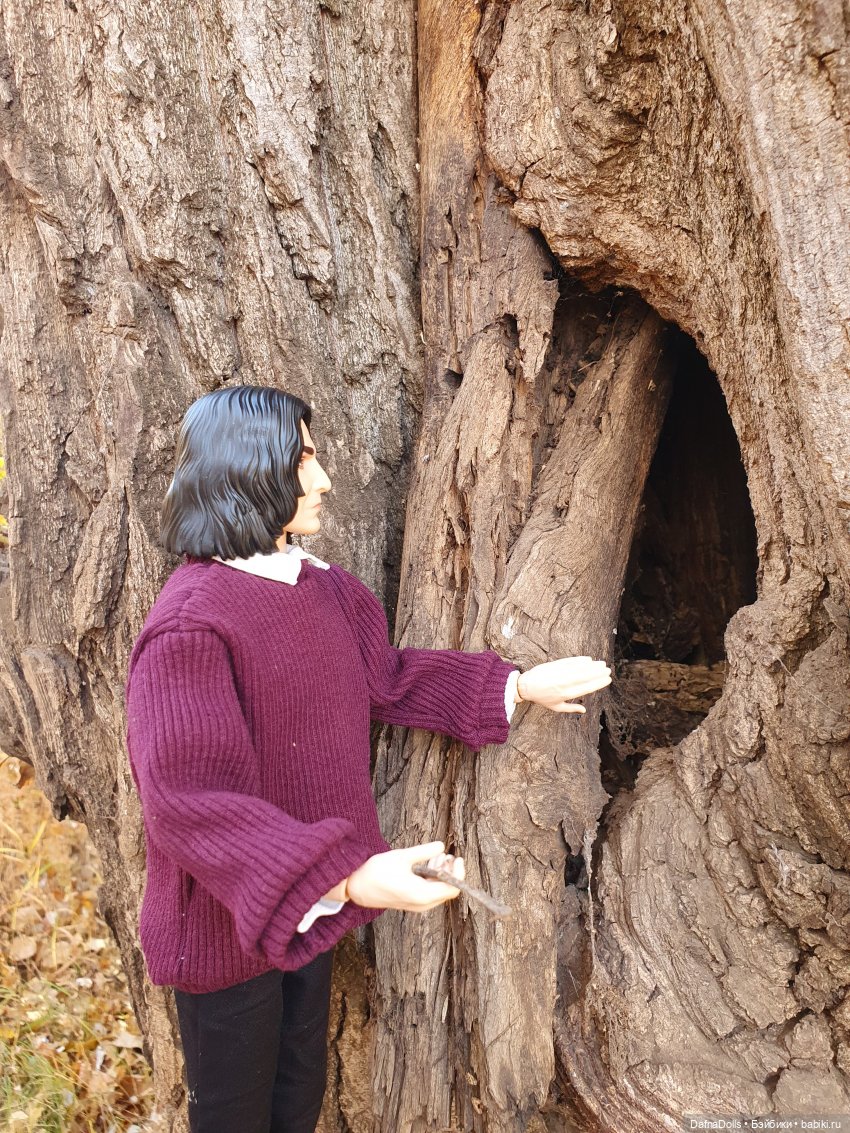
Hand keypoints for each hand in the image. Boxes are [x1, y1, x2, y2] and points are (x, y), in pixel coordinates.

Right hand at [344, 841, 464, 910]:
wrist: (356, 886)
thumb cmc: (377, 871)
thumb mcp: (403, 856)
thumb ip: (425, 851)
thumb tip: (442, 846)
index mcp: (422, 895)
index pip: (452, 888)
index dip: (458, 873)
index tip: (456, 857)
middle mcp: (422, 904)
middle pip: (447, 891)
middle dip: (450, 872)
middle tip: (446, 855)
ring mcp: (416, 906)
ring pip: (438, 892)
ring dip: (441, 875)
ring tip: (436, 857)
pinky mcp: (411, 903)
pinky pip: (429, 893)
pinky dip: (432, 880)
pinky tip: (426, 865)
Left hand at [515, 656, 610, 712]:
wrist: (526, 686)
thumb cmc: (542, 698)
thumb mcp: (556, 707)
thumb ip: (571, 708)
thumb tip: (585, 710)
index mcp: (565, 694)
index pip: (585, 688)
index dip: (598, 683)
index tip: (608, 679)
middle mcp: (563, 683)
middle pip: (584, 677)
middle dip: (598, 673)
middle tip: (608, 670)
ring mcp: (558, 673)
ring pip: (578, 668)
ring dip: (591, 665)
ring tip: (602, 663)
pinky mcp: (554, 665)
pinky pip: (569, 662)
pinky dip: (579, 660)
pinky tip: (588, 659)